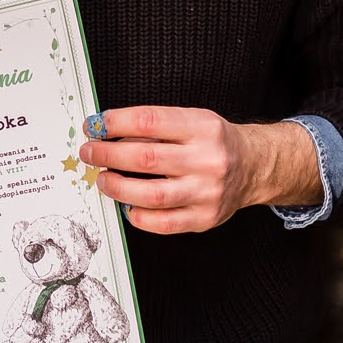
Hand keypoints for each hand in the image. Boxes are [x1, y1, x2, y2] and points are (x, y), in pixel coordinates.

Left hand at [78, 106, 321, 234]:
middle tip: (89, 152)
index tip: (95, 125)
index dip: (115, 122)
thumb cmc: (213, 141)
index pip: (150, 121)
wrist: (253, 167)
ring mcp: (207, 192)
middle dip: (107, 154)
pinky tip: (126, 204)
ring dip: (116, 186)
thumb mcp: (192, 119)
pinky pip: (162, 223)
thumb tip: (105, 131)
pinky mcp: (204, 219)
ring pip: (151, 194)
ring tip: (101, 179)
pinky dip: (137, 215)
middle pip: (145, 158)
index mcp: (203, 127)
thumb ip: (154, 124)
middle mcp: (208, 160)